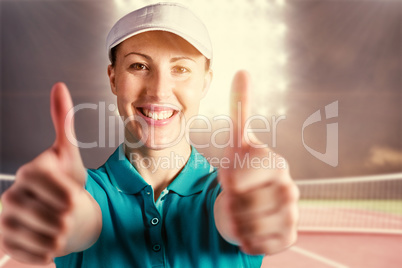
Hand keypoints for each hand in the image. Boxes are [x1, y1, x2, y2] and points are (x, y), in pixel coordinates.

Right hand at [0, 83, 99, 263]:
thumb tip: (59, 85)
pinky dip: (49, 255)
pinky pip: (38, 258)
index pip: (65, 196)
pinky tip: (48, 245)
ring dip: (62, 238)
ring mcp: (4, 223)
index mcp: (31, 173)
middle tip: (65, 214)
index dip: (74, 198)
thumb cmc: (65, 182)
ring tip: (57, 227)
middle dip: (70, 220)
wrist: (53, 213)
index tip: (73, 196)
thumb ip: (63, 122)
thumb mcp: (68, 154)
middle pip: (61, 221)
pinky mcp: (4, 246)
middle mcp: (12, 197)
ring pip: (52, 242)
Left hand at [214, 71, 298, 254]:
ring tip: (237, 214)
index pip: (239, 180)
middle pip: (244, 206)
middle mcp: (289, 188)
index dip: (228, 183)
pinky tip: (247, 231)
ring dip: (237, 223)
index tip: (228, 181)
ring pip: (252, 227)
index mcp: (275, 164)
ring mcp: (291, 214)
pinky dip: (249, 241)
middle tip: (231, 200)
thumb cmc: (240, 170)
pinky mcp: (288, 235)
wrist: (247, 202)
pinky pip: (264, 244)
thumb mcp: (236, 141)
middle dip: (230, 205)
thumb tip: (242, 70)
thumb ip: (240, 108)